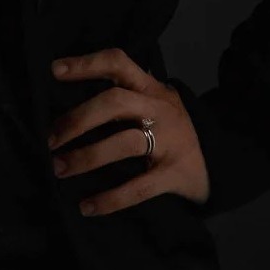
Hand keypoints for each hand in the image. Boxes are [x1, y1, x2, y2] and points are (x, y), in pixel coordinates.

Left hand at [47, 47, 208, 216]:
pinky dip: (110, 198)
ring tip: (59, 169)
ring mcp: (170, 141)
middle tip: (50, 138)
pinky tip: (87, 206)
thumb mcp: (152, 104)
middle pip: (115, 102)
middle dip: (78, 118)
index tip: (54, 70)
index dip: (87, 64)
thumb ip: (121, 98)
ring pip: (125, 143)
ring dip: (86, 156)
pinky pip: (139, 187)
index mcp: (150, 89)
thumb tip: (65, 111)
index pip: (118, 63)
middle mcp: (160, 109)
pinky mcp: (176, 173)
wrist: (219, 162)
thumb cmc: (169, 131)